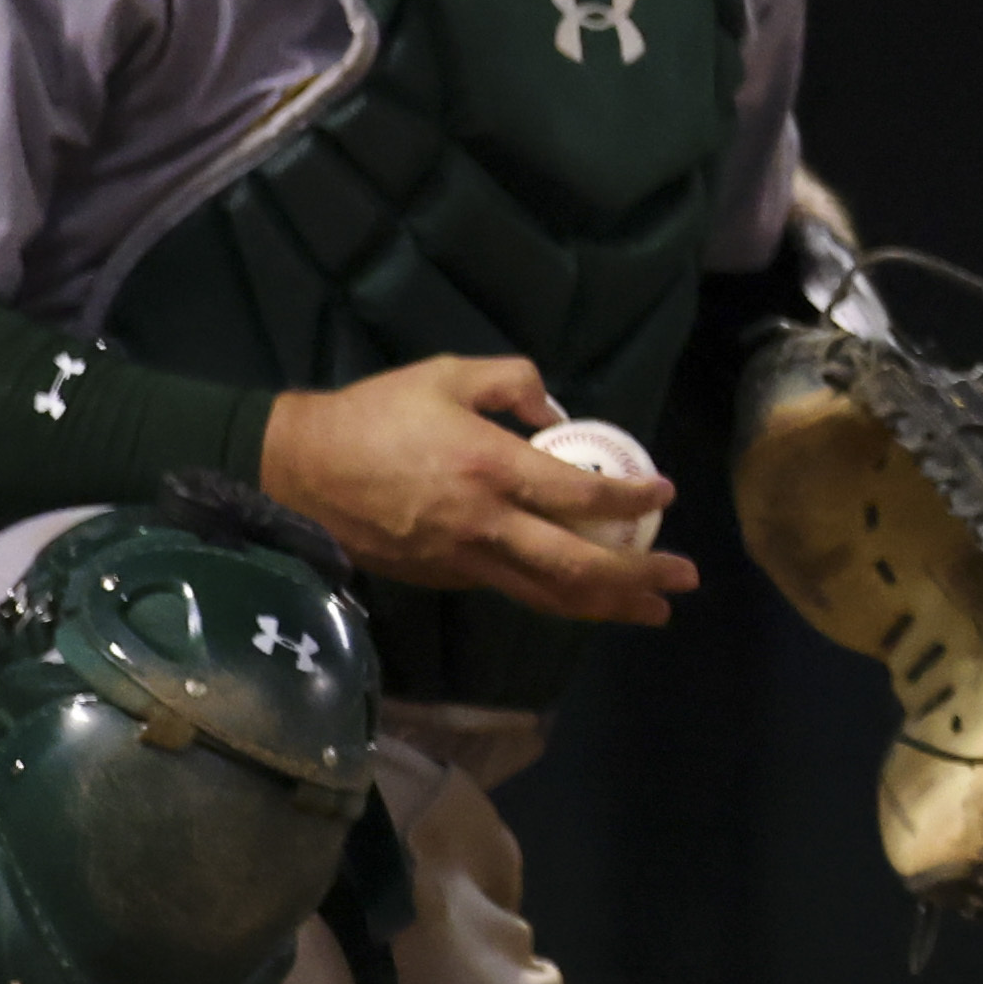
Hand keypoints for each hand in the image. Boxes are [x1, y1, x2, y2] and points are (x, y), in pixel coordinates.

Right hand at [259, 355, 699, 625]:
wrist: (298, 470)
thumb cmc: (374, 414)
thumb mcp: (447, 374)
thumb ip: (513, 381)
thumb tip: (559, 410)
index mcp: (488, 468)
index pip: (578, 495)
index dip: (629, 498)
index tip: (664, 494)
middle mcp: (484, 525)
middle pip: (577, 566)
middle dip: (638, 576)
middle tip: (684, 579)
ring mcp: (463, 561)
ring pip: (549, 594)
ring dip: (608, 605)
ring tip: (653, 609)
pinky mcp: (445, 578)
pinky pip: (514, 590)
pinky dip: (559, 595)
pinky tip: (587, 592)